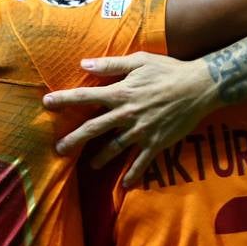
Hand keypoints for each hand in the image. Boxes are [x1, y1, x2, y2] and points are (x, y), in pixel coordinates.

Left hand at [43, 52, 217, 187]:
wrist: (199, 87)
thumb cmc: (168, 70)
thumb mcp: (139, 61)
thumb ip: (110, 64)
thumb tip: (83, 63)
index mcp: (121, 92)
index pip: (86, 96)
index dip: (65, 99)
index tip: (46, 103)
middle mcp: (126, 114)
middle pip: (93, 128)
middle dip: (74, 139)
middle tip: (58, 149)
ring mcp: (141, 131)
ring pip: (114, 148)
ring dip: (100, 158)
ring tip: (90, 165)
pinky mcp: (156, 142)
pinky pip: (142, 162)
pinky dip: (133, 174)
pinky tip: (125, 184)